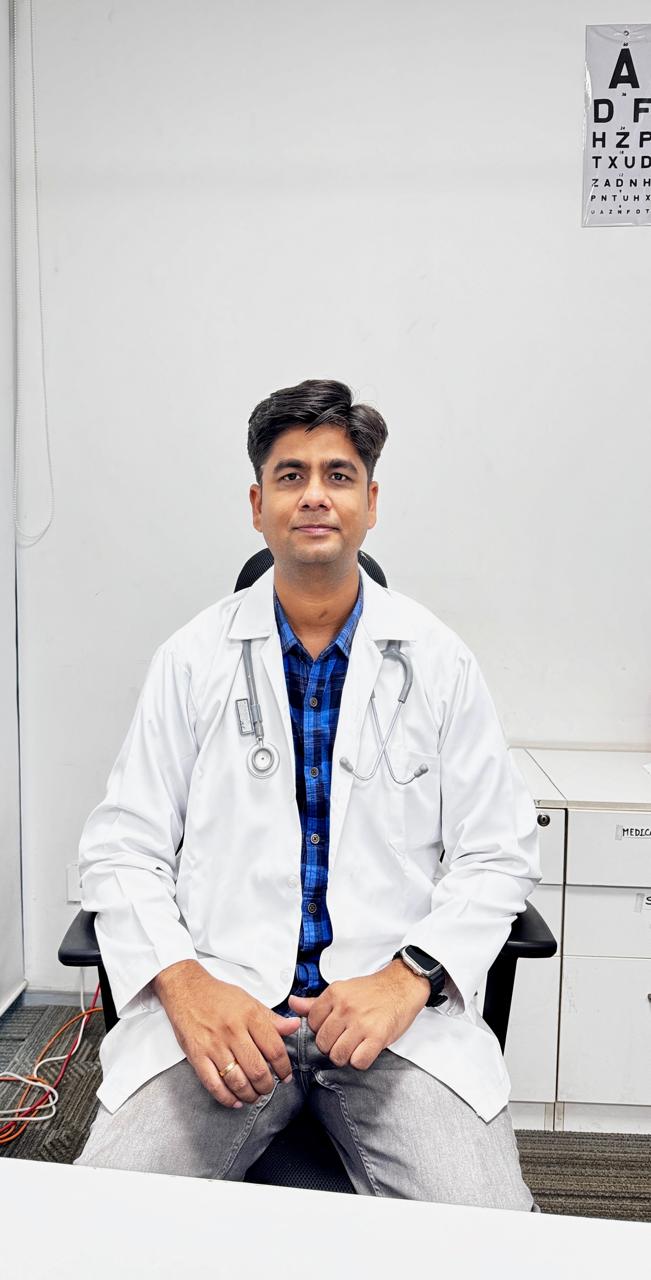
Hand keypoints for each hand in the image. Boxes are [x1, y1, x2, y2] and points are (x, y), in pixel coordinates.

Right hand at [152, 960, 299, 1107]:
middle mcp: (232, 1031)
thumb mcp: (249, 1001)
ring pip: (237, 1081)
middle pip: (257, 1069)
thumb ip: (272, 1018)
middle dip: (267, 1086)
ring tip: (254, 1095)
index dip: (284, 1067)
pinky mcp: (197, 1055)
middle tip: (268, 1088)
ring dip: (249, 1094)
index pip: (274, 1048)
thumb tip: (294, 1026)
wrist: (186, 990)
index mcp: (249, 1016)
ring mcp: (213, 1045)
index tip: (285, 1076)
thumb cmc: (218, 996)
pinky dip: (226, 1098)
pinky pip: (213, 1084)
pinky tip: (235, 1100)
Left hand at [287, 960, 429, 1070]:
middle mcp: (345, 1008)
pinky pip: (358, 1062)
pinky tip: (366, 1050)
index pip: (311, 1024)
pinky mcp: (377, 1036)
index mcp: (334, 994)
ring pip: (337, 1055)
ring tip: (354, 1046)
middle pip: (323, 1043)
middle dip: (331, 1046)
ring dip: (345, 1056)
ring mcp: (361, 1023)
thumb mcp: (342, 989)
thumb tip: (292, 1003)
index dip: (321, 1030)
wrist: (402, 986)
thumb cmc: (372, 991)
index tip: (333, 1028)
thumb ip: (316, 1002)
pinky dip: (361, 1061)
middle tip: (344, 1039)